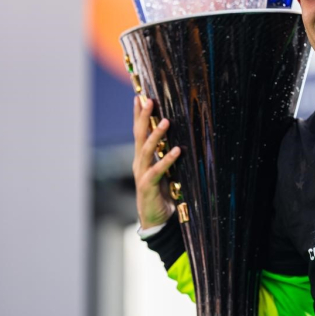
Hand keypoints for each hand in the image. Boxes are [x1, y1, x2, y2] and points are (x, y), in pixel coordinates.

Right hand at [132, 96, 180, 228]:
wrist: (156, 219)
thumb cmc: (162, 192)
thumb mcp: (163, 169)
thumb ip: (164, 153)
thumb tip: (175, 136)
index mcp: (141, 157)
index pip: (138, 132)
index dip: (138, 115)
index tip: (140, 96)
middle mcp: (139, 163)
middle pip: (139, 136)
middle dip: (143, 117)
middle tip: (149, 100)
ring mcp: (141, 174)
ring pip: (146, 150)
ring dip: (156, 135)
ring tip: (165, 121)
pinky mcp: (148, 186)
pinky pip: (157, 170)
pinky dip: (167, 159)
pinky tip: (177, 150)